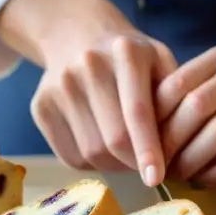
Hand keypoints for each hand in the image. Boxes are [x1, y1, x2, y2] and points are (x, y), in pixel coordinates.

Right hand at [33, 31, 175, 182]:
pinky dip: (91, 163)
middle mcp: (88, 66)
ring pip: (90, 152)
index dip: (147, 149)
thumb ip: (174, 98)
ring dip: (113, 165)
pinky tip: (102, 148)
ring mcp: (58, 86)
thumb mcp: (160, 61)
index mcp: (126, 52)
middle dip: (134, 162)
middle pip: (113, 139)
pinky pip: (69, 156)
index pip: (137, 111)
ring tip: (126, 154)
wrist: (77, 36)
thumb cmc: (131, 58)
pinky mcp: (40, 106)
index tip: (155, 178)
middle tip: (147, 166)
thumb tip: (175, 149)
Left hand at [155, 48, 215, 185]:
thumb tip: (141, 138)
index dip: (155, 121)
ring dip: (196, 162)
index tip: (145, 146)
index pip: (177, 86)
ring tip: (184, 176)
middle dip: (174, 144)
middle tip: (162, 168)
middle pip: (198, 109)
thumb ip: (182, 101)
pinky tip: (211, 180)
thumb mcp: (213, 87)